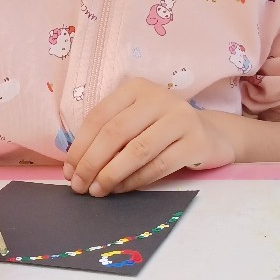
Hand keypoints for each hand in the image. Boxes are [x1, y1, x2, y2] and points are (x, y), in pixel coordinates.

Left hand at [64, 77, 234, 195]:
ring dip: (111, 174)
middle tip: (79, 186)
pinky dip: (135, 180)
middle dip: (92, 162)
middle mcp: (159, 98)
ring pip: (137, 150)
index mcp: (137, 88)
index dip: (80, 145)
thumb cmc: (161, 131)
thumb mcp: (135, 121)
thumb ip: (108, 134)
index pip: (100, 115)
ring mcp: (181, 118)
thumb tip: (75, 166)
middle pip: (116, 132)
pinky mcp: (196, 142)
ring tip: (97, 191)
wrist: (209, 136)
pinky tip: (121, 190)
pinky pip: (159, 165)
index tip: (69, 170)